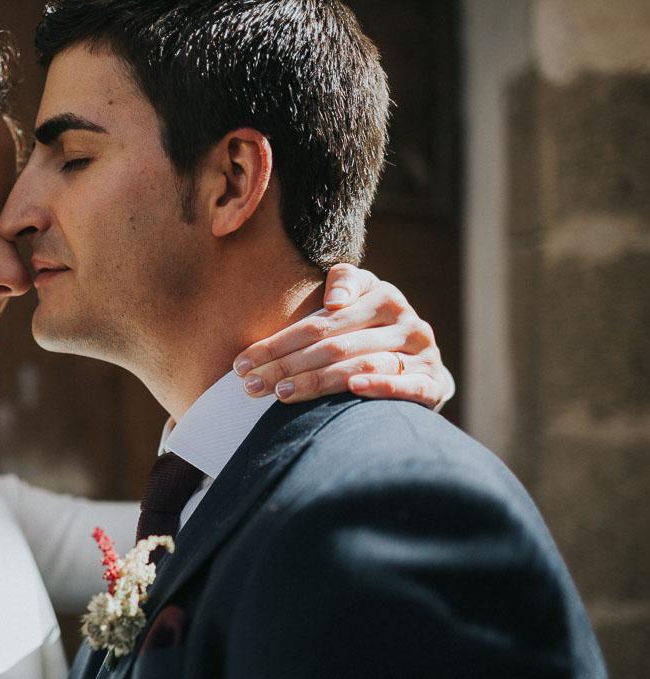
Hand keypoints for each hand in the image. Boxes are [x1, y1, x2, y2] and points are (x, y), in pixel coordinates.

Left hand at [232, 263, 453, 409]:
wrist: (421, 365)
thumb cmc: (369, 332)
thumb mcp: (354, 303)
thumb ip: (341, 285)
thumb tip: (334, 299)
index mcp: (382, 295)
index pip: (320, 322)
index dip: (279, 342)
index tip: (243, 360)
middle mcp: (406, 321)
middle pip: (335, 345)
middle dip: (286, 366)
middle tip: (250, 384)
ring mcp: (422, 352)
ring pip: (362, 365)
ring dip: (318, 381)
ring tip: (280, 393)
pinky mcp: (433, 382)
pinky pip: (406, 385)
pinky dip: (379, 387)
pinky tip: (351, 390)